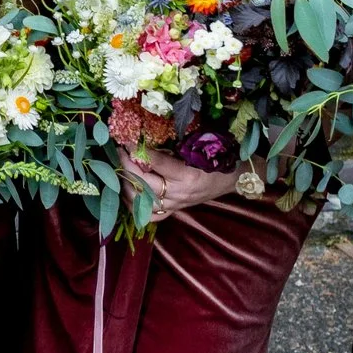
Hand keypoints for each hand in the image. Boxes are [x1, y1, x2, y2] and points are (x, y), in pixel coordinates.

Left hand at [121, 150, 244, 223]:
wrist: (231, 179)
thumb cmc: (216, 160)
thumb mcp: (197, 149)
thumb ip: (172, 147)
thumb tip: (144, 137)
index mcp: (186, 175)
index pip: (155, 163)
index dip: (137, 150)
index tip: (126, 140)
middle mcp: (179, 193)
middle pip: (144, 182)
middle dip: (127, 165)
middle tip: (120, 151)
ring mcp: (175, 204)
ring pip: (141, 201)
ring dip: (127, 185)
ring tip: (122, 170)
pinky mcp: (173, 211)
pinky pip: (149, 215)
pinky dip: (135, 206)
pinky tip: (129, 193)